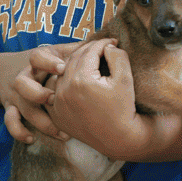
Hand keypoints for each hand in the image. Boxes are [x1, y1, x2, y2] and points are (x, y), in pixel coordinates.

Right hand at [2, 43, 80, 143]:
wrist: (9, 70)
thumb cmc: (49, 62)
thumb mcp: (61, 52)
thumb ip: (83, 49)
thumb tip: (113, 41)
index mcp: (37, 62)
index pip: (36, 57)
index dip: (48, 62)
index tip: (63, 68)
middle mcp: (25, 77)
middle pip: (22, 82)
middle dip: (37, 92)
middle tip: (54, 98)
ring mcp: (17, 95)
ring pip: (20, 107)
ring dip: (38, 118)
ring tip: (59, 131)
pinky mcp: (12, 109)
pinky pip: (10, 122)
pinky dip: (19, 131)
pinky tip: (32, 138)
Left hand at [49, 39, 142, 158]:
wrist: (119, 139)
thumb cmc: (124, 108)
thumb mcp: (125, 78)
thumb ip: (117, 55)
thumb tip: (107, 46)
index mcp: (81, 80)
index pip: (89, 51)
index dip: (103, 43)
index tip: (113, 41)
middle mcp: (64, 91)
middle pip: (74, 59)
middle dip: (89, 51)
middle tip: (103, 48)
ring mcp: (57, 104)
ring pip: (63, 73)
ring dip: (76, 64)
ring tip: (91, 63)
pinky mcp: (56, 114)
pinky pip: (56, 90)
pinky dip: (65, 82)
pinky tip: (78, 79)